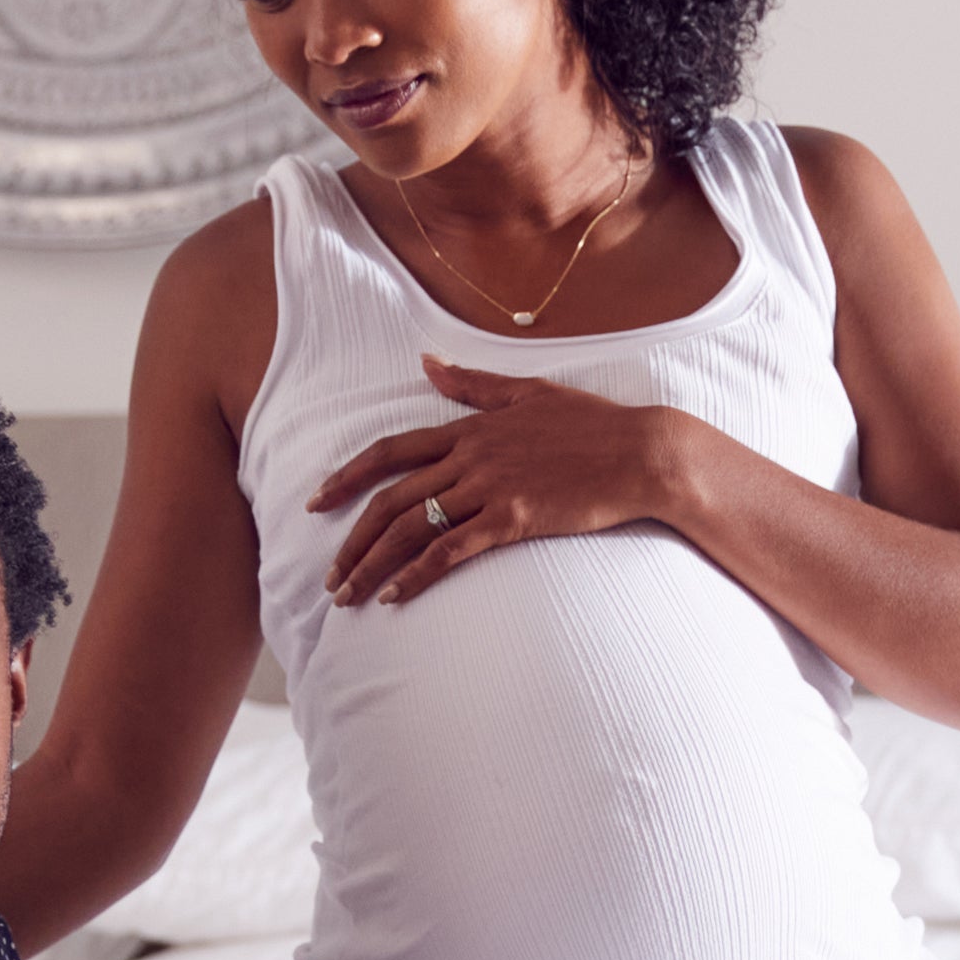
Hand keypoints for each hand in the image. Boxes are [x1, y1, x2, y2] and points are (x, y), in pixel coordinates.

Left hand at [311, 357, 690, 607]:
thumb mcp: (528, 390)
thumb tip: (426, 361)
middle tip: (328, 575)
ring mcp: (491, 489)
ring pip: (411, 529)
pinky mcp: (514, 520)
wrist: (643, 453)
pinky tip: (395, 597)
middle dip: (351, 540)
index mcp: (470, 427)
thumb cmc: (594, 424)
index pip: (391, 451)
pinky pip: (450, 552)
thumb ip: (472, 384)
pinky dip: (416, 575)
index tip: (317, 501)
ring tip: (349, 596)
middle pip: (390, 499)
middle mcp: (470, 457)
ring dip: (372, 566)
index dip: (347, 477)